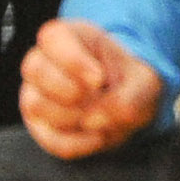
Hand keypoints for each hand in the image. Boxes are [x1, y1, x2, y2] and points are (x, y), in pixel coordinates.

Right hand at [17, 17, 163, 159]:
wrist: (130, 105)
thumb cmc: (131, 82)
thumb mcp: (144, 83)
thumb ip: (129, 98)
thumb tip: (94, 120)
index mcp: (71, 37)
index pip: (53, 37)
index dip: (74, 60)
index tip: (100, 79)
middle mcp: (44, 62)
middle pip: (35, 68)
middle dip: (69, 89)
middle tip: (97, 96)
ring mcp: (35, 93)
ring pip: (36, 104)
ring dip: (75, 117)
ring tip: (103, 117)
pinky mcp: (38, 124)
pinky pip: (46, 138)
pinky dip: (76, 143)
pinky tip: (98, 137)